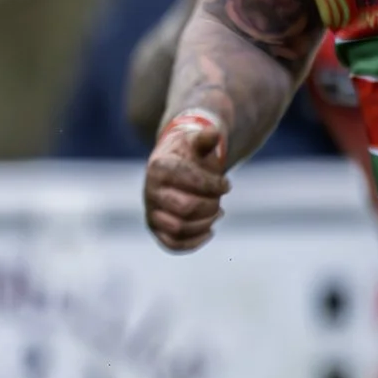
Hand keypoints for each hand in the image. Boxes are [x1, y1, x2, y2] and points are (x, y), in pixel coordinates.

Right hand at [143, 110, 229, 252]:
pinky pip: (172, 244)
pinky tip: (210, 231)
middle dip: (210, 205)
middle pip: (186, 208)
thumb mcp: (198, 142)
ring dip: (205, 223)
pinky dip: (194, 242)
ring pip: (179, 228)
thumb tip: (213, 132)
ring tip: (217, 213)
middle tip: (219, 200)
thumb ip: (206, 137)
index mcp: (159, 167)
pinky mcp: (156, 228)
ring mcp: (151, 211)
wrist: (174, 166)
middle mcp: (150, 191)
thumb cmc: (190, 154)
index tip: (227, 185)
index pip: (190, 181)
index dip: (214, 185)